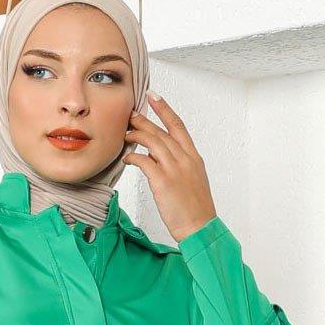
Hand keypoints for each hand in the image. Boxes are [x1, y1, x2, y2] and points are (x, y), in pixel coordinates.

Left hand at [121, 92, 217, 242]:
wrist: (200, 228)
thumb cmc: (195, 210)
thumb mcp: (192, 181)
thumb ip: (178, 166)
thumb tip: (159, 158)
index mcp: (194, 157)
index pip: (178, 126)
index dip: (165, 109)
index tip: (154, 96)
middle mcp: (185, 159)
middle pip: (161, 131)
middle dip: (144, 120)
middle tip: (130, 113)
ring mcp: (175, 169)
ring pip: (152, 142)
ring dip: (136, 135)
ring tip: (125, 134)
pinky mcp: (163, 181)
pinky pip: (144, 161)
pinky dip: (134, 156)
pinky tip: (127, 158)